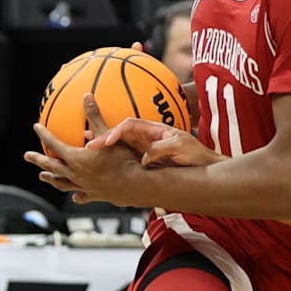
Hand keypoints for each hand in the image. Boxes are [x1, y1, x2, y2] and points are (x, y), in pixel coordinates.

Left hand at [26, 122, 144, 204]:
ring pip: (61, 182)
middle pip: (52, 166)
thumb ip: (95, 116)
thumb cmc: (122, 159)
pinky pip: (80, 195)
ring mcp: (83, 186)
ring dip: (51, 178)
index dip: (44, 134)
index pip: (54, 144)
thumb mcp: (107, 135)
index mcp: (75, 158)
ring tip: (43, 177)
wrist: (135, 185)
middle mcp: (75, 174)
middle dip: (38, 159)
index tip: (36, 127)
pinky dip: (76, 194)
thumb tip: (86, 96)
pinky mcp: (94, 195)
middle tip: (28, 156)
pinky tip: (75, 196)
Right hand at [99, 118, 223, 167]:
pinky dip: (112, 158)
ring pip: (118, 145)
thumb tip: (144, 158)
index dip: (116, 132)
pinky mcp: (144, 161)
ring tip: (85, 150)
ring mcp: (143, 148)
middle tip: (88, 147)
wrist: (204, 165)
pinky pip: (124, 157)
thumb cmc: (196, 153)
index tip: (107, 142)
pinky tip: (101, 164)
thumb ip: (161, 149)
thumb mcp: (181, 147)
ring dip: (103, 147)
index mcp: (153, 130)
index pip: (129, 125)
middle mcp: (146, 137)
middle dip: (103, 138)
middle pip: (119, 134)